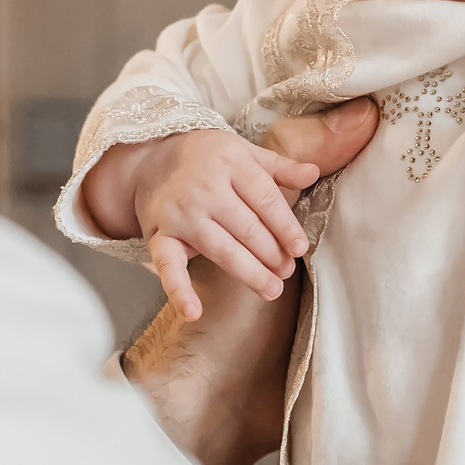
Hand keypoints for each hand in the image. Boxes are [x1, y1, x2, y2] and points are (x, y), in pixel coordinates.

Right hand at [119, 99, 378, 464]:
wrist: (149, 157)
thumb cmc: (205, 156)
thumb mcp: (243, 152)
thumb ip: (280, 166)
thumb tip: (315, 173)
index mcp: (230, 163)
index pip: (265, 199)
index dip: (285, 226)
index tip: (300, 249)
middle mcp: (205, 187)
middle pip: (246, 227)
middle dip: (270, 253)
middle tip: (287, 274)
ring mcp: (180, 212)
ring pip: (219, 247)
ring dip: (246, 272)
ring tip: (271, 290)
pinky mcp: (158, 234)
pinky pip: (167, 265)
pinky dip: (178, 290)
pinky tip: (194, 312)